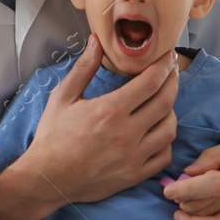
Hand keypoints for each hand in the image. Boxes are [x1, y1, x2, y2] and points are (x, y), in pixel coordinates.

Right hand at [23, 35, 179, 204]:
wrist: (47, 178)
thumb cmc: (52, 136)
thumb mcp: (63, 97)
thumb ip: (84, 68)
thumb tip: (97, 41)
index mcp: (109, 110)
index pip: (150, 82)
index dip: (164, 66)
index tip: (167, 57)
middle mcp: (126, 133)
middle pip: (165, 102)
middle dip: (173, 82)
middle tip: (171, 72)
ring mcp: (133, 157)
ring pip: (169, 130)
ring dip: (171, 112)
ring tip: (163, 102)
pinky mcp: (134, 176)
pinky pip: (164, 157)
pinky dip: (166, 142)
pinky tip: (157, 133)